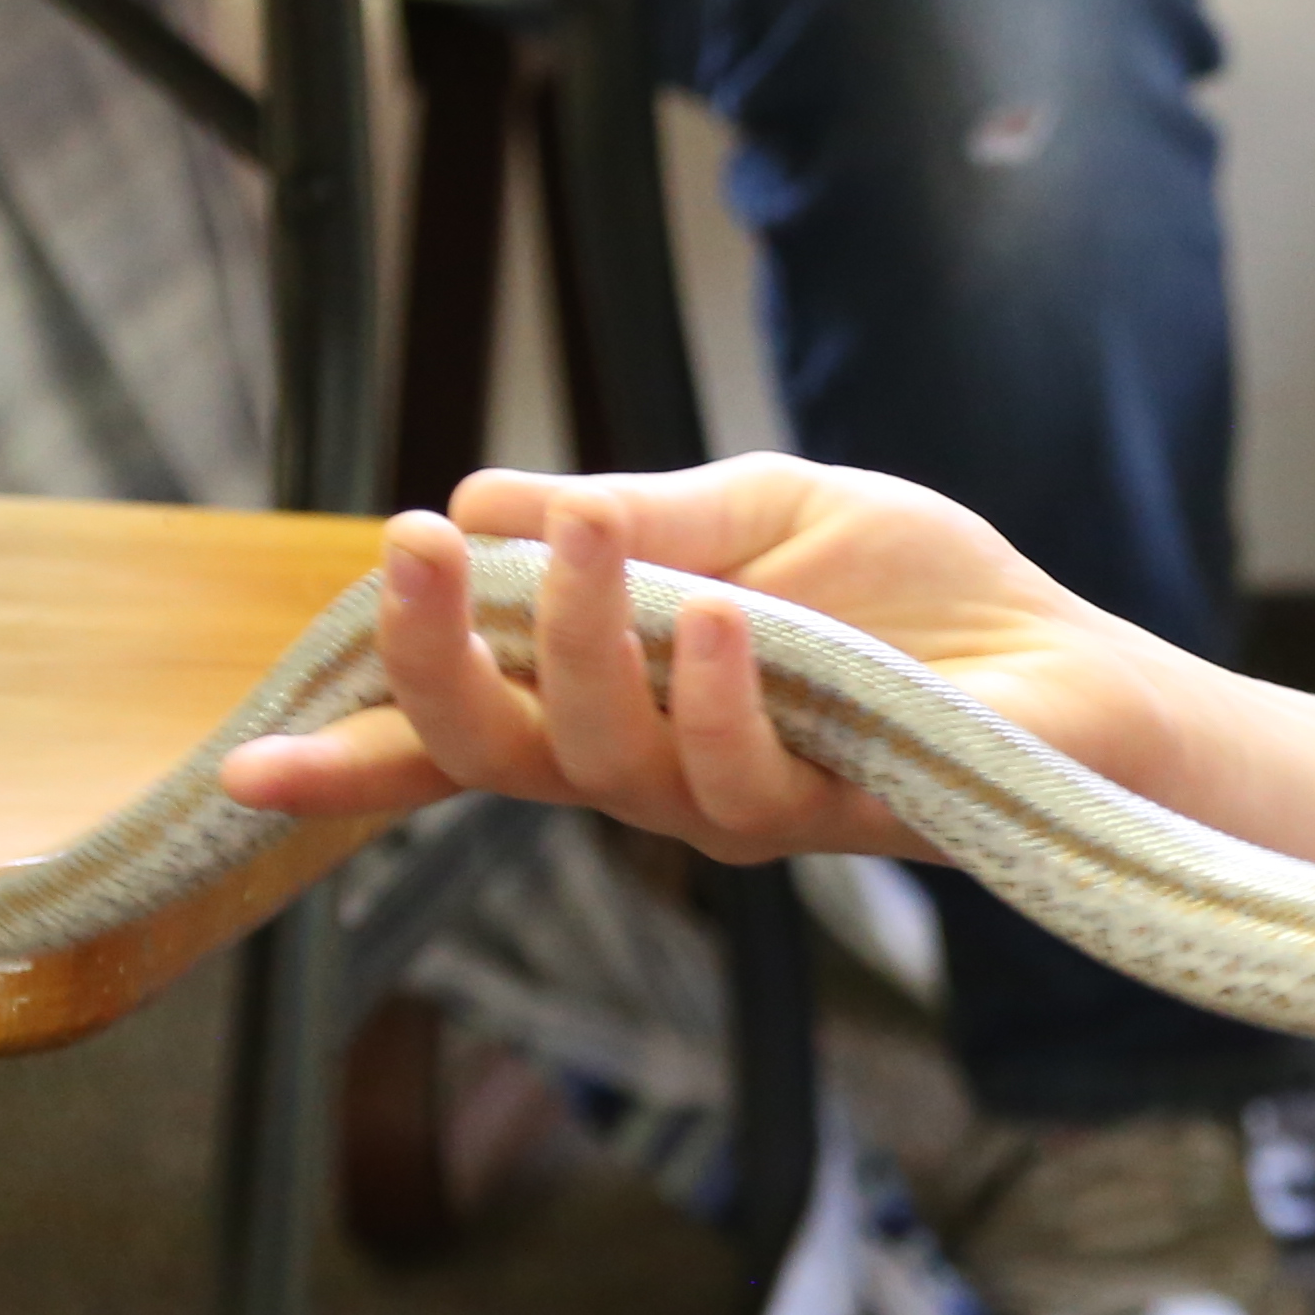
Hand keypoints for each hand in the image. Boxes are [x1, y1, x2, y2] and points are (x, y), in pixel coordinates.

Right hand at [222, 461, 1199, 868]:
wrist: (1071, 665)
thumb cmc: (920, 597)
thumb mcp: (760, 512)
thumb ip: (633, 515)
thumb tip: (485, 494)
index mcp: (616, 695)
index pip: (460, 733)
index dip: (354, 754)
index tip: (243, 763)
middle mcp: (651, 768)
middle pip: (497, 750)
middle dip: (438, 659)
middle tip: (417, 551)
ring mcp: (730, 809)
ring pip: (603, 762)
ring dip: (586, 645)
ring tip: (596, 543)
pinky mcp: (825, 820)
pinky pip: (738, 781)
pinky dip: (719, 692)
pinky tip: (730, 624)